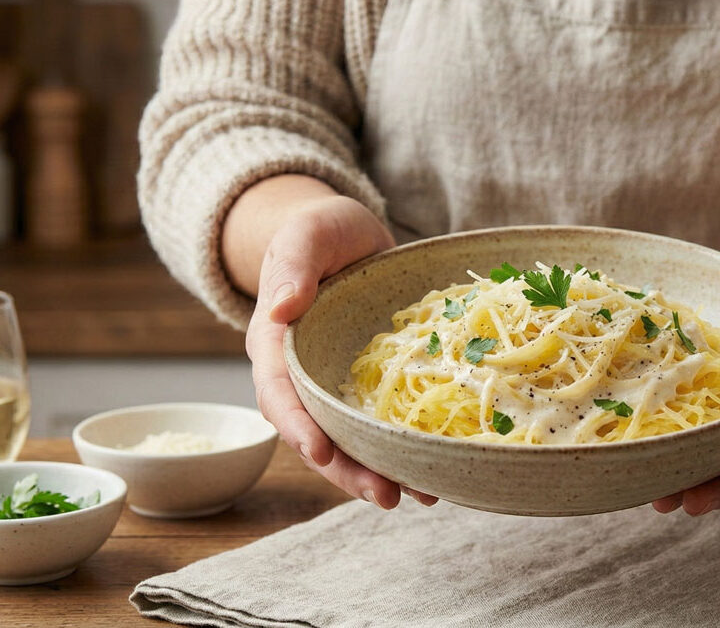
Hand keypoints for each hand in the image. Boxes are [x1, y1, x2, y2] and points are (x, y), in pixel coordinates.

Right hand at [241, 190, 437, 508]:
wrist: (347, 235)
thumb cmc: (319, 230)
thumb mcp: (306, 235)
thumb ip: (291, 264)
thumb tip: (282, 306)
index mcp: (276, 345)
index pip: (278, 393)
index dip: (297, 426)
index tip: (320, 452)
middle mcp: (303, 375)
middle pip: (316, 433)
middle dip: (347, 470)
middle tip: (386, 496)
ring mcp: (336, 384)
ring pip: (350, 439)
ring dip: (379, 471)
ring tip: (418, 496)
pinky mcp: (368, 385)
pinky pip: (380, 423)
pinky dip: (403, 449)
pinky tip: (435, 470)